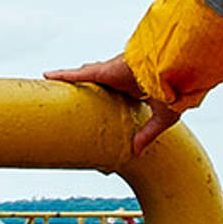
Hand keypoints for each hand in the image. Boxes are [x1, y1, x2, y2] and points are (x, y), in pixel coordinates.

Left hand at [45, 56, 182, 155]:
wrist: (173, 70)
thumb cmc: (173, 88)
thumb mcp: (163, 116)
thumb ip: (148, 133)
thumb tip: (135, 152)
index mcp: (133, 88)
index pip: (112, 97)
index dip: (103, 106)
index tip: (96, 117)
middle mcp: (118, 79)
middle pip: (93, 85)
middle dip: (82, 92)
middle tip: (68, 100)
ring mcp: (109, 73)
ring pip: (82, 77)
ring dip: (69, 81)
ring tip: (53, 85)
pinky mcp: (102, 71)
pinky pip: (76, 74)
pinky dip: (62, 75)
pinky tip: (48, 76)